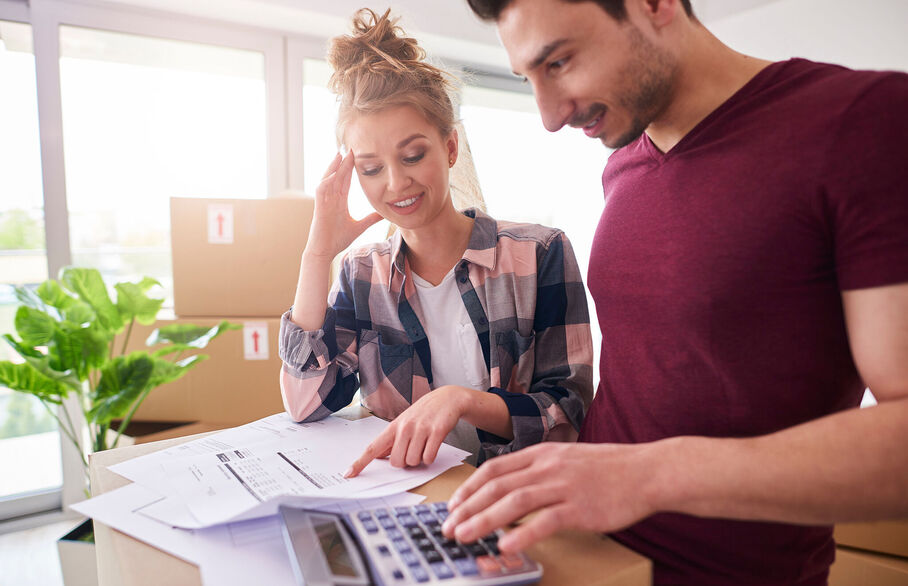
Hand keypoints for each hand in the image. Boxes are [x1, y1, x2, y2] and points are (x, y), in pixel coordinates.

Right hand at [305, 151, 382, 258]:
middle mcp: (331, 198)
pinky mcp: (319, 207)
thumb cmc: (338, 239)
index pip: (346, 181)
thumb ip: (370, 219)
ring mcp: (324, 201)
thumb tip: (384, 214)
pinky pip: (321, 190)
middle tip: (352, 148)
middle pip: (338, 176)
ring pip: (329, 179)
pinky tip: (333, 173)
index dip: (351, 169)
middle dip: (345, 163)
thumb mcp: (359, 227)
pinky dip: (327, 181)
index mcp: (339, 201)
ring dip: (334, 167)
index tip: (359, 157)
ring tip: (341, 154)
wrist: (325, 251)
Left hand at [345, 386, 470, 476]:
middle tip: (413, 450)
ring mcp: (421, 429)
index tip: (349, 474)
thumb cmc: (425, 412)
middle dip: (405, 462)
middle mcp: (405, 427)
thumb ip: (392, 439)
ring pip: (413, 461)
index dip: (360, 462)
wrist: (448, 398)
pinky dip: (431, 458)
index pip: (373, 447)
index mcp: (394, 426)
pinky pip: (428, 457)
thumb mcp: (405, 422)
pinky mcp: (436, 432)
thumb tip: (379, 455)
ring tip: (424, 445)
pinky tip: (433, 445)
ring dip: (419, 459)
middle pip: (396, 461)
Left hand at [441, 442, 661, 552]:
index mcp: (542, 454)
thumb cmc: (608, 468)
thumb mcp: (567, 459)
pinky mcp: (581, 508)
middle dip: (468, 507)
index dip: (469, 487)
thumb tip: (510, 490)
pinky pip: (546, 521)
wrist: (647, 471)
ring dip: (484, 520)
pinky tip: (506, 547)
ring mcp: (564, 486)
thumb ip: (539, 471)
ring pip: (514, 501)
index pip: (494, 469)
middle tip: (449, 527)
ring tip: (464, 536)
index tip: (453, 504)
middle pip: (497, 485)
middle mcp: (548, 467)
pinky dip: (523, 535)